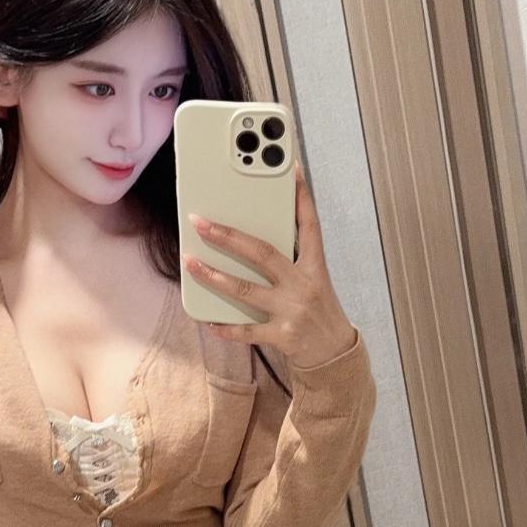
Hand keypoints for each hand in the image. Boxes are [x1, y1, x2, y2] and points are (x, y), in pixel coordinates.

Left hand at [182, 161, 356, 368]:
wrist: (335, 355)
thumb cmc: (319, 311)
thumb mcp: (314, 281)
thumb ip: (291, 261)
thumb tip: (253, 240)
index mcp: (314, 267)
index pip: (309, 226)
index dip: (302, 198)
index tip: (293, 171)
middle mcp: (303, 285)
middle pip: (263, 253)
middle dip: (228, 236)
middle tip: (201, 222)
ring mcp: (292, 311)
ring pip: (245, 289)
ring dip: (214, 275)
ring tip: (190, 262)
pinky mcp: (282, 335)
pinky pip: (246, 331)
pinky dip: (224, 326)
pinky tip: (206, 320)